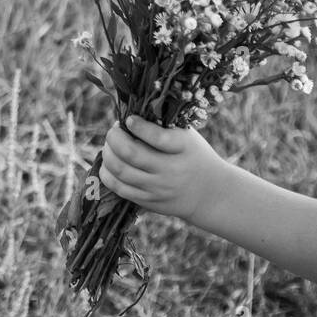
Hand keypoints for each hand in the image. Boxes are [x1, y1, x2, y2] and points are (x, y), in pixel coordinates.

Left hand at [99, 114, 229, 223]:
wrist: (209, 193)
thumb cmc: (193, 156)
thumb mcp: (187, 137)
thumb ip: (163, 126)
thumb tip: (129, 115)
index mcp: (183, 148)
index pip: (158, 138)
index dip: (139, 126)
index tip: (130, 119)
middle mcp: (170, 170)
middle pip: (131, 154)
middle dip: (114, 138)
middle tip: (114, 131)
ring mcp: (158, 188)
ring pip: (120, 171)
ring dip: (108, 154)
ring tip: (110, 146)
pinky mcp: (149, 201)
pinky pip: (119, 189)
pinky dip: (107, 174)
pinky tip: (109, 164)